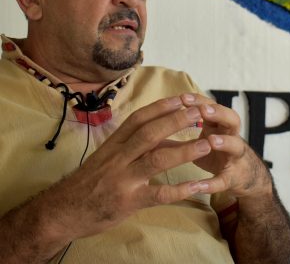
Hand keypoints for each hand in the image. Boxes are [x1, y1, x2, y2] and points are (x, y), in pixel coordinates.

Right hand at [45, 96, 212, 240]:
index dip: (162, 107)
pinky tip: (197, 186)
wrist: (64, 210)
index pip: (139, 118)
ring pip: (155, 160)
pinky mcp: (128, 202)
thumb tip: (171, 135)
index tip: (182, 98)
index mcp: (114, 142)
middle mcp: (118, 156)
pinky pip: (157, 195)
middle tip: (199, 113)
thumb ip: (136, 145)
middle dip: (175, 121)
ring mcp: (123, 179)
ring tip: (206, 144)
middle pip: (149, 133)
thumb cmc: (92, 178)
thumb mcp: (110, 155)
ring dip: (183, 150)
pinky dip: (179, 190)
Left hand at [181, 94, 272, 198]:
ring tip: (211, 141)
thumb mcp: (203, 138)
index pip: (212, 107)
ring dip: (225, 142)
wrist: (244, 176)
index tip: (182, 97)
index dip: (199, 101)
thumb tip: (152, 125)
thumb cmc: (218, 152)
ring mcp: (235, 157)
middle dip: (219, 113)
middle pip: (232, 119)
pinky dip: (213, 183)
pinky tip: (199, 186)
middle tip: (203, 110)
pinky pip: (225, 180)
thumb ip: (183, 131)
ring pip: (236, 146)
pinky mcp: (234, 178)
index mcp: (220, 125)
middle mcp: (231, 136)